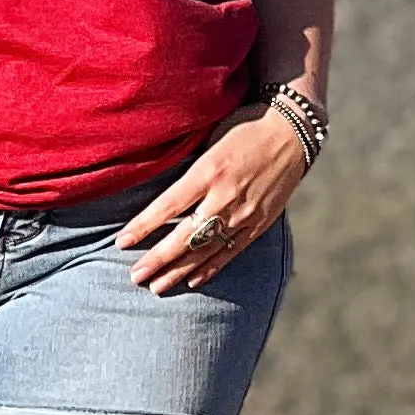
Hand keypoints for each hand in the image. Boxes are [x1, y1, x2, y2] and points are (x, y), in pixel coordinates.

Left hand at [115, 106, 308, 295]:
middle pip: (185, 236)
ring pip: (206, 249)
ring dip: (180, 270)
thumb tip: (152, 176)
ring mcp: (244, 213)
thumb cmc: (244, 127)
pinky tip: (193, 280)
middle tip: (135, 276)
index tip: (122, 242)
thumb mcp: (210, 137)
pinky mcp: (259, 223)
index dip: (144, 226)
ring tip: (157, 287)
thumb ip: (187, 164)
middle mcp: (225, 196)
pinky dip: (211, 267)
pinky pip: (232, 251)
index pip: (168, 205)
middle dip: (158, 259)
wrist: (292, 132)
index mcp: (209, 170)